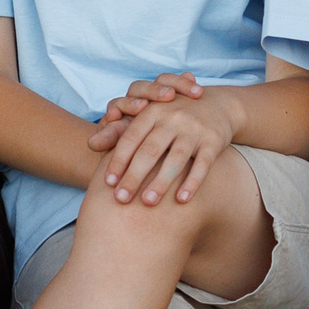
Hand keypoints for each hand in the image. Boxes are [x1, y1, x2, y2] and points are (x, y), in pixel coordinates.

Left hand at [85, 74, 239, 203]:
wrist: (219, 105)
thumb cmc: (173, 116)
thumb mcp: (149, 116)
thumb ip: (120, 130)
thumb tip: (89, 144)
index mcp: (153, 111)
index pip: (131, 137)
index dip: (118, 160)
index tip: (107, 183)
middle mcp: (173, 117)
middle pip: (150, 150)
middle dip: (134, 176)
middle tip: (121, 199)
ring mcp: (195, 129)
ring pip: (176, 158)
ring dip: (161, 182)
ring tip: (147, 203)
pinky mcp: (214, 140)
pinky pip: (203, 164)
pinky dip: (192, 183)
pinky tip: (182, 201)